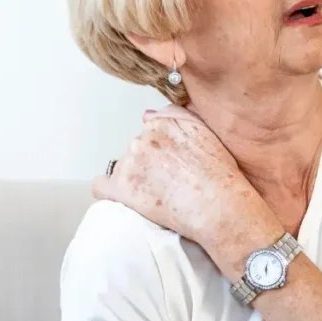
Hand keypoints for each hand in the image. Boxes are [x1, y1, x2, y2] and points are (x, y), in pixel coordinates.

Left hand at [93, 106, 265, 244]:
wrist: (218, 206)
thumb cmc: (220, 175)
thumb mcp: (207, 132)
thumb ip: (178, 115)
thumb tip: (149, 115)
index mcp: (164, 122)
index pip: (151, 129)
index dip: (162, 149)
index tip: (172, 163)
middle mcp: (144, 138)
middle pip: (138, 149)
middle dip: (149, 164)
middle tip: (169, 182)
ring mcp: (130, 162)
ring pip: (124, 167)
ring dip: (135, 178)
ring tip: (158, 195)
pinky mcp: (121, 188)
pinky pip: (101, 187)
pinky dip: (109, 191)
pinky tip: (124, 198)